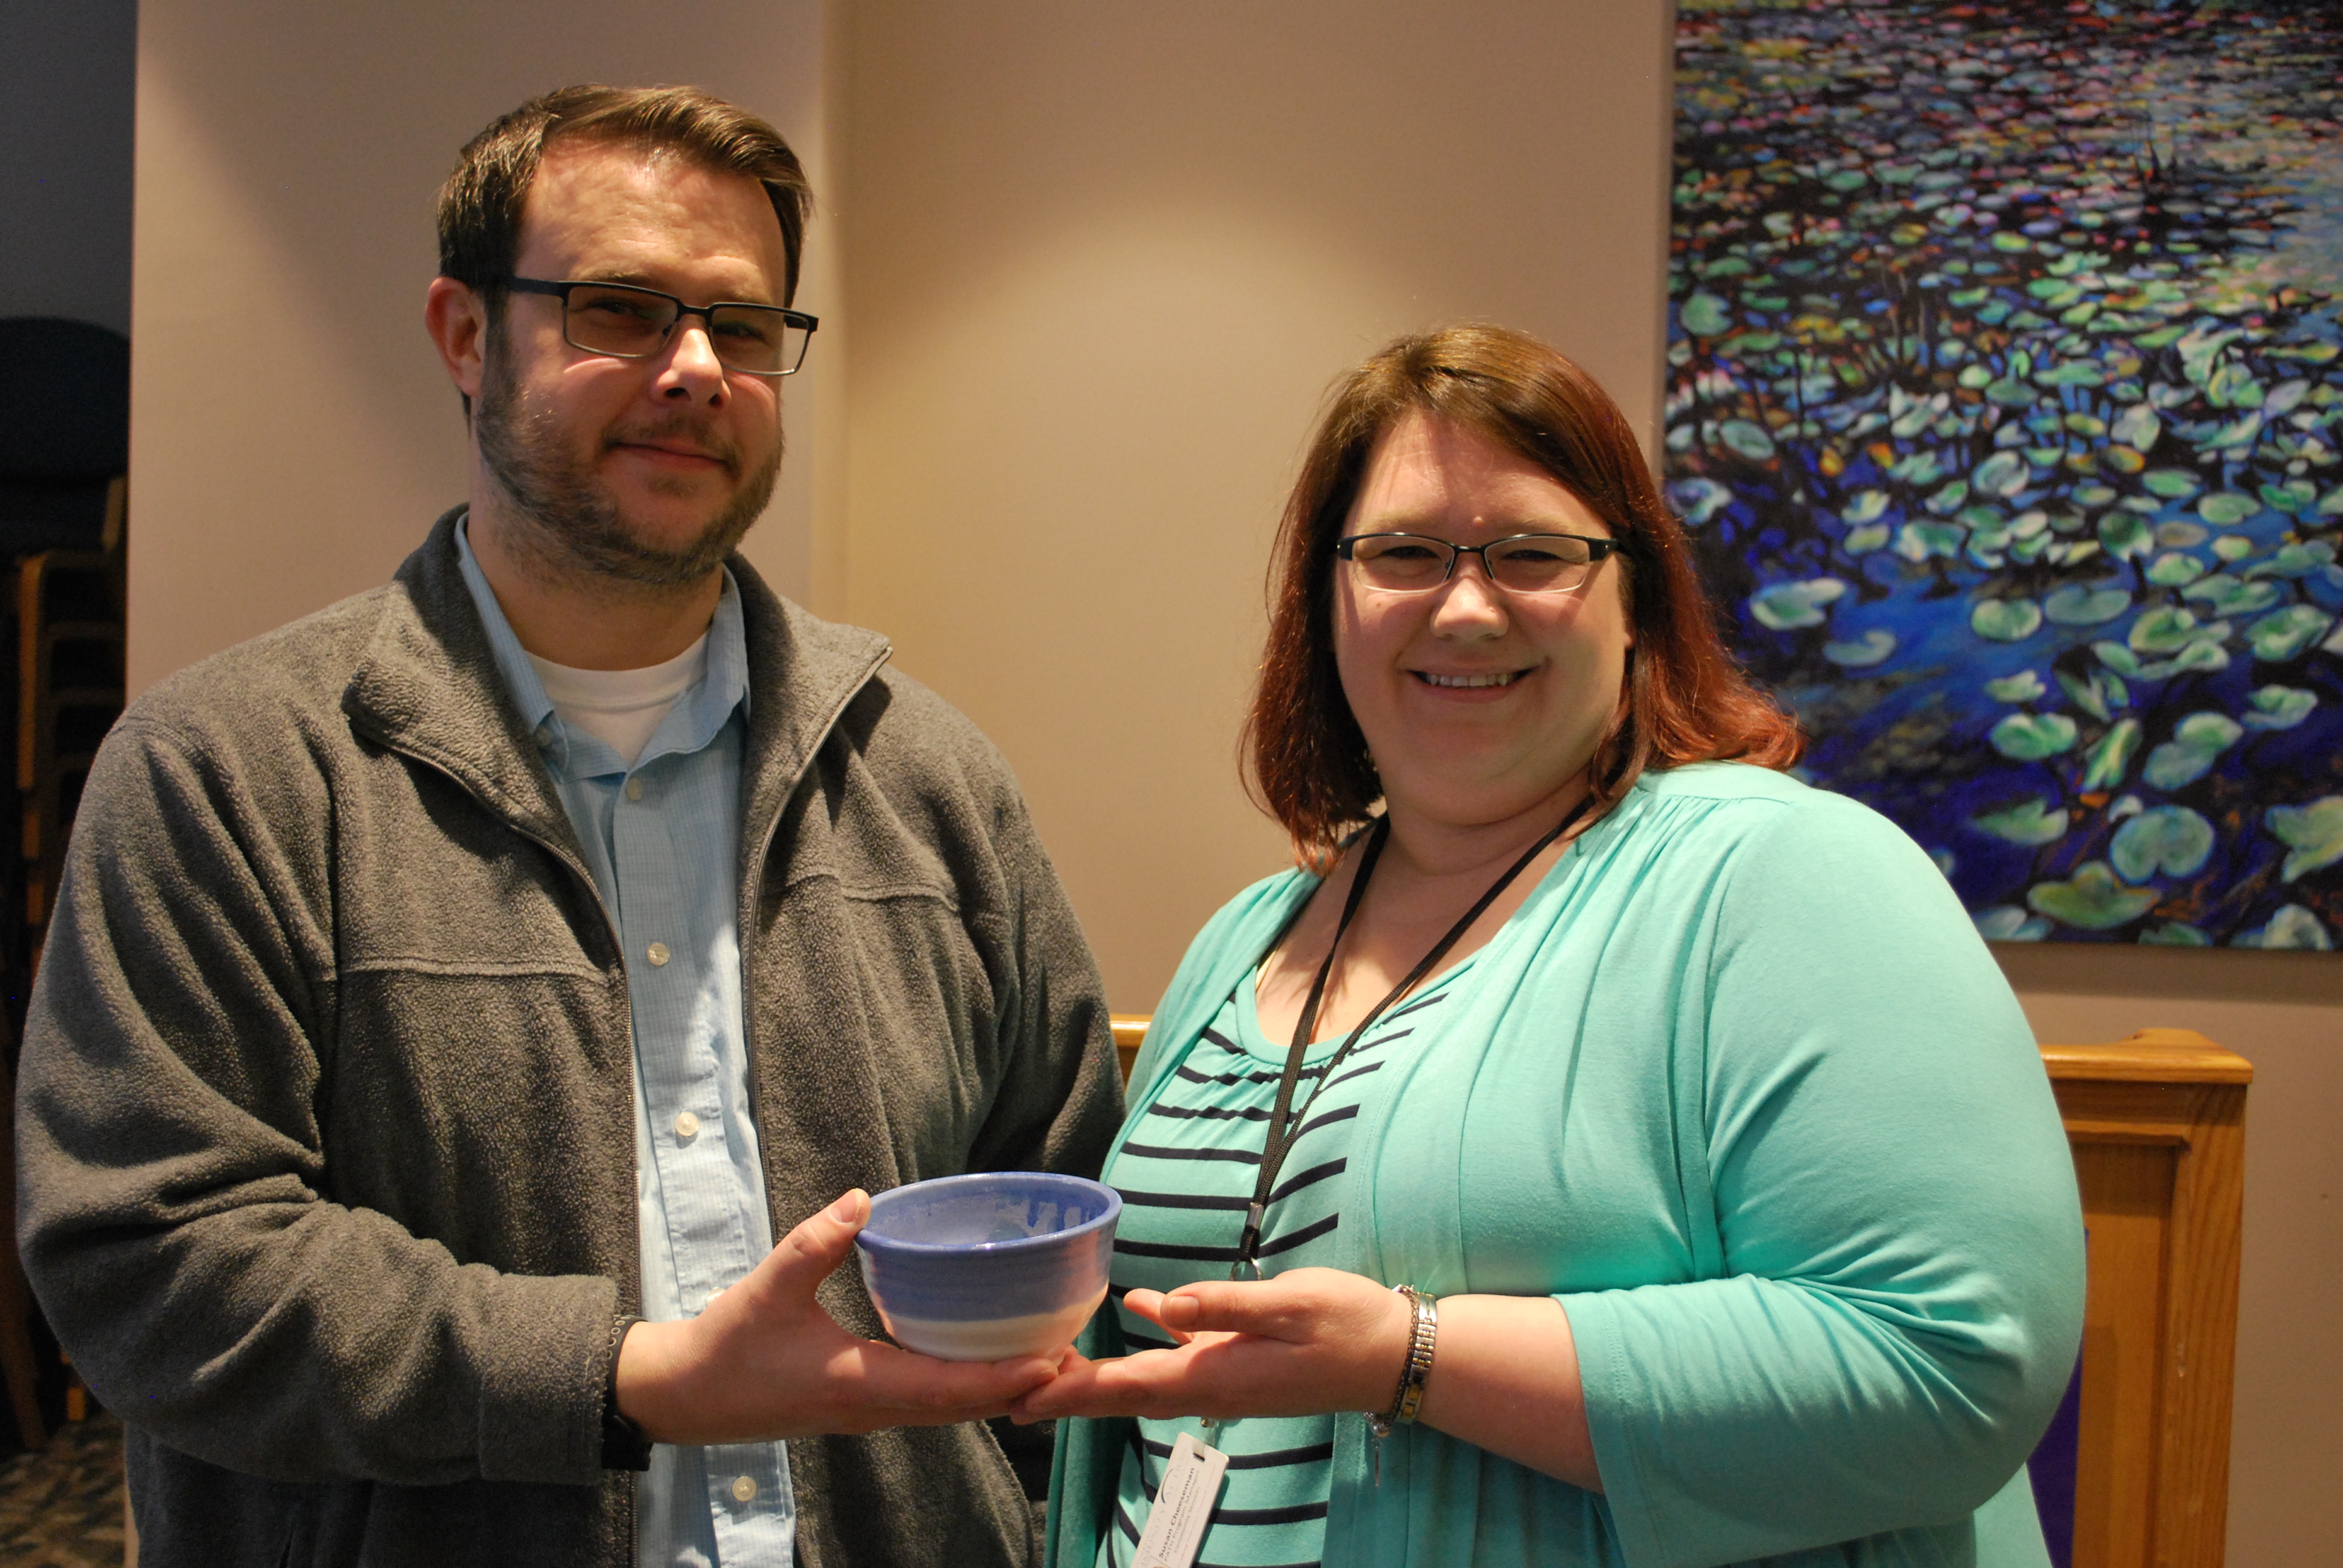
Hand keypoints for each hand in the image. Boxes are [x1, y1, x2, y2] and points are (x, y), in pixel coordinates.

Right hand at [615, 1189, 1062, 1443]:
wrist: (684, 1398)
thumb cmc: (726, 1348)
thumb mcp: (768, 1287)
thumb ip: (815, 1241)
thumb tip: (862, 1197)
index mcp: (859, 1386)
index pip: (948, 1391)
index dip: (1004, 1379)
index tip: (1052, 1362)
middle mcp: (875, 1410)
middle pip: (965, 1406)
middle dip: (1021, 1386)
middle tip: (1075, 1355)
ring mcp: (869, 1413)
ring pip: (950, 1409)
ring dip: (1000, 1388)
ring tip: (1049, 1357)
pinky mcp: (862, 1407)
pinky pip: (930, 1402)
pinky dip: (968, 1385)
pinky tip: (988, 1358)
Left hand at [1008, 1268, 1411, 1423]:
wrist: (1394, 1354)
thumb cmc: (1346, 1326)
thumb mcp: (1287, 1305)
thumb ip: (1222, 1306)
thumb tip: (1163, 1305)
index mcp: (1211, 1375)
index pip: (1122, 1388)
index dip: (1067, 1393)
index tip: (1018, 1396)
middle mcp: (1207, 1385)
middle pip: (1119, 1391)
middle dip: (1063, 1390)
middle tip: (1005, 1384)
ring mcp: (1222, 1376)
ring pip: (1142, 1376)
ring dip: (1095, 1371)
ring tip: (1047, 1357)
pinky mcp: (1238, 1360)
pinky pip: (1179, 1351)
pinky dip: (1149, 1333)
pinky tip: (1134, 1307)